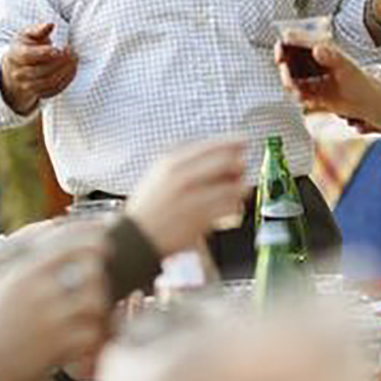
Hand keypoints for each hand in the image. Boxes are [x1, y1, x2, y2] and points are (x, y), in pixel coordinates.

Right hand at [0, 22, 77, 114]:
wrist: (17, 68)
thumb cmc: (25, 47)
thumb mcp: (28, 35)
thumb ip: (38, 29)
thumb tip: (50, 24)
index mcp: (15, 55)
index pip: (27, 55)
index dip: (43, 53)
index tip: (58, 49)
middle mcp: (18, 73)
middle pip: (40, 70)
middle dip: (59, 61)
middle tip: (72, 52)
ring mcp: (27, 86)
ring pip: (49, 82)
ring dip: (66, 71)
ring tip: (75, 59)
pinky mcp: (38, 94)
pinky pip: (54, 90)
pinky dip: (67, 79)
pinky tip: (73, 69)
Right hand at [0, 230, 108, 380]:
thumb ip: (12, 271)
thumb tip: (27, 256)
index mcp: (23, 275)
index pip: (68, 244)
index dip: (92, 237)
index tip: (105, 238)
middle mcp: (40, 293)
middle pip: (91, 270)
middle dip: (98, 278)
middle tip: (98, 287)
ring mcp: (52, 319)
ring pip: (97, 301)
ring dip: (99, 309)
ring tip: (93, 318)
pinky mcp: (61, 346)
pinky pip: (95, 333)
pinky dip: (95, 337)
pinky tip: (87, 343)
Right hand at [125, 138, 246, 255]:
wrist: (136, 239)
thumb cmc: (149, 207)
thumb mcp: (158, 173)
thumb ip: (182, 158)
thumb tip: (215, 148)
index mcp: (171, 163)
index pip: (211, 145)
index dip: (232, 141)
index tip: (244, 141)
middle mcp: (182, 178)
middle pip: (227, 162)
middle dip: (239, 165)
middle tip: (240, 169)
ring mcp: (192, 199)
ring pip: (233, 186)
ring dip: (240, 186)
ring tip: (235, 190)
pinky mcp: (201, 219)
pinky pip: (230, 207)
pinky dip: (235, 205)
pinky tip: (230, 206)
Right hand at [275, 42, 380, 123]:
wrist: (369, 103)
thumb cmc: (361, 81)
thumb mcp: (346, 67)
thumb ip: (332, 57)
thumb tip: (317, 49)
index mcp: (320, 47)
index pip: (293, 39)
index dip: (283, 46)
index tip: (280, 56)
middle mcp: (313, 60)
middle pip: (287, 59)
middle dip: (284, 70)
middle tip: (289, 81)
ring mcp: (312, 76)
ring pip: (290, 77)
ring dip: (290, 85)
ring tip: (299, 94)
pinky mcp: (313, 92)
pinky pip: (297, 93)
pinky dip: (298, 97)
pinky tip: (307, 101)